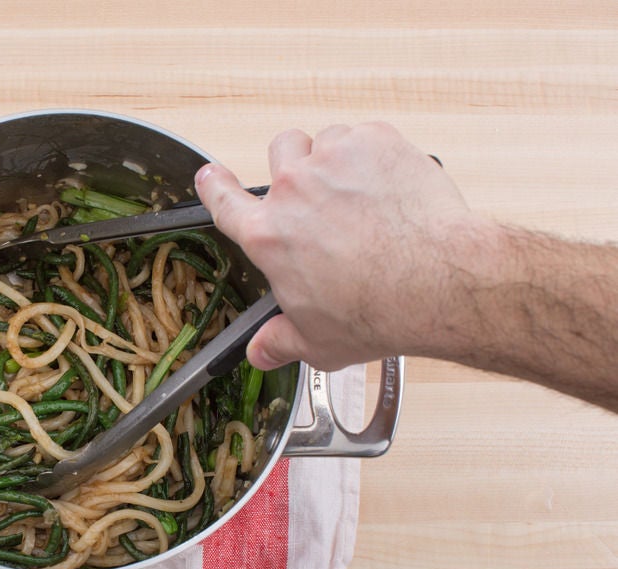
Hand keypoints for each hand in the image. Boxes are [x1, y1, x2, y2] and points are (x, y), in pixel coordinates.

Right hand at [195, 122, 477, 370]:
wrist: (437, 284)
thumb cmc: (377, 312)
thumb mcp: (317, 342)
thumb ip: (280, 342)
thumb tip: (260, 352)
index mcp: (268, 235)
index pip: (223, 200)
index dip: (215, 185)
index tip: (211, 175)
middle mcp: (293, 189)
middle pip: (280, 150)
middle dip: (296, 165)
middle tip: (322, 193)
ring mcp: (334, 159)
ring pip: (326, 140)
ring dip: (339, 160)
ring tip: (366, 193)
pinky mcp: (375, 141)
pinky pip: (366, 135)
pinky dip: (377, 154)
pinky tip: (392, 185)